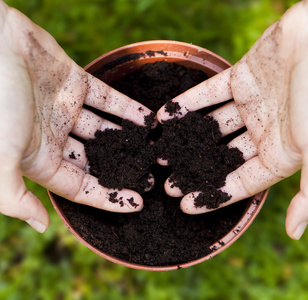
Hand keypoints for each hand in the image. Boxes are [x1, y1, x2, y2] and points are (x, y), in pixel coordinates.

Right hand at [0, 1, 153, 232]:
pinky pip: (106, 98)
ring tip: (153, 147)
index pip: (79, 186)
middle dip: (121, 167)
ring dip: (127, 137)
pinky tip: (146, 118)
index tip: (136, 203)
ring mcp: (65, 108)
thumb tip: (41, 226)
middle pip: (96, 158)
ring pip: (104, 128)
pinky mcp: (73, 81)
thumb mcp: (0, 158)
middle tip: (150, 176)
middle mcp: (54, 135)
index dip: (106, 197)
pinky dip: (126, 108)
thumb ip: (14, 197)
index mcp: (39, 158)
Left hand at [157, 0, 307, 239]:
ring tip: (160, 151)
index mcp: (281, 152)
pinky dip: (188, 103)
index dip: (215, 195)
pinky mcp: (242, 76)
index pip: (242, 182)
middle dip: (195, 170)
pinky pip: (209, 93)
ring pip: (212, 125)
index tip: (185, 206)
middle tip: (167, 184)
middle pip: (222, 156)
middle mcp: (264, 130)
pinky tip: (164, 116)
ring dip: (186, 137)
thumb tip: (293, 232)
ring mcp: (252, 103)